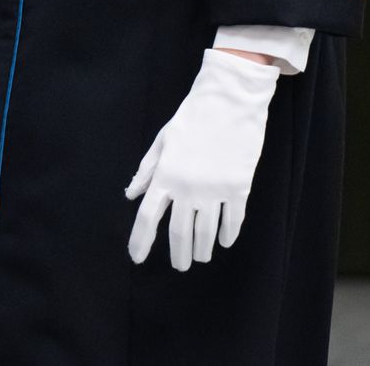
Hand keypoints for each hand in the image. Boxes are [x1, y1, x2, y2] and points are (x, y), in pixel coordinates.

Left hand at [125, 49, 280, 270]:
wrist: (229, 102)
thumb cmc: (192, 118)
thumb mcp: (162, 141)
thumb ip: (147, 171)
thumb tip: (131, 195)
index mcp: (165, 175)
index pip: (147, 217)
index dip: (140, 241)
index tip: (137, 258)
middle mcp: (187, 188)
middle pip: (179, 233)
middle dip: (178, 254)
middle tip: (180, 266)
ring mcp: (214, 190)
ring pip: (207, 232)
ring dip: (203, 249)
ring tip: (201, 257)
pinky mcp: (238, 188)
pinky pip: (233, 221)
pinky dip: (228, 235)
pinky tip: (225, 242)